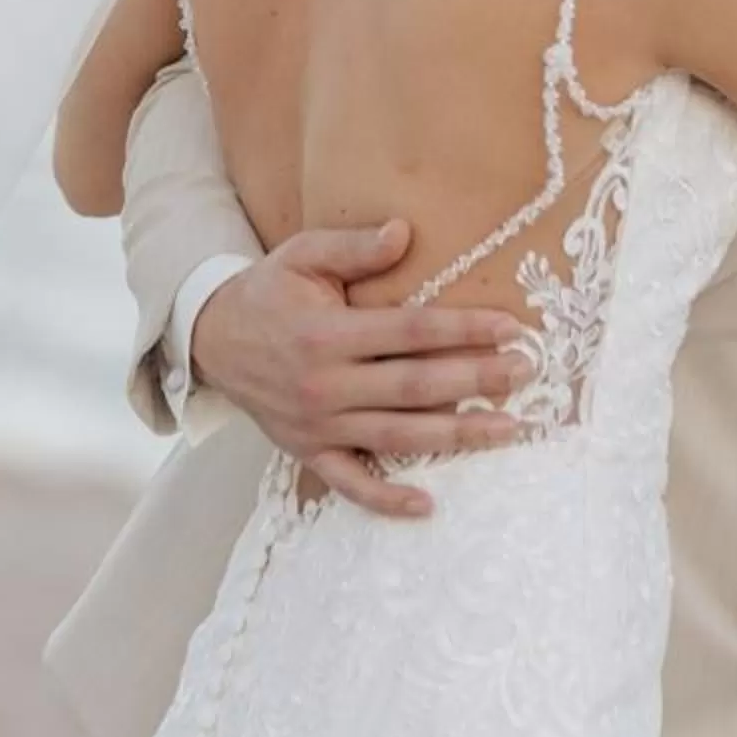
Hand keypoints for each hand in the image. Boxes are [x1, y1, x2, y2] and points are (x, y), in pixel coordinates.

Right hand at [190, 219, 534, 517]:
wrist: (211, 340)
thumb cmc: (268, 293)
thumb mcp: (302, 256)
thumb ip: (353, 248)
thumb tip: (404, 232)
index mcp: (326, 333)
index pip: (410, 331)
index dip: (463, 330)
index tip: (510, 328)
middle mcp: (325, 384)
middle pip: (415, 386)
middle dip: (476, 379)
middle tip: (525, 371)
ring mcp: (318, 425)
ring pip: (397, 436)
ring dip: (457, 435)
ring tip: (509, 427)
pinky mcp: (308, 453)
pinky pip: (350, 484)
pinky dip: (386, 500)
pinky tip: (428, 504)